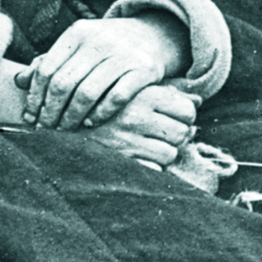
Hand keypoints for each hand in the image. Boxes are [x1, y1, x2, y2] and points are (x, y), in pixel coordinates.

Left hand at [19, 14, 184, 130]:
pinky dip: (100, 114)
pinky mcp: (144, 70)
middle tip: (44, 129)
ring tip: (64, 129)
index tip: (29, 117)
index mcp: (78, 32)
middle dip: (49, 111)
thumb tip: (18, 81)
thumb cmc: (108, 46)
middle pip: (63, 84)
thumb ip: (50, 62)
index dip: (33, 98)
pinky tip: (91, 122)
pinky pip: (116, 98)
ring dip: (71, 117)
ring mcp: (124, 54)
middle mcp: (100, 40)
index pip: (46, 70)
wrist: (156, 35)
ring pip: (87, 93)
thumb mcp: (79, 45)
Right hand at [82, 83, 198, 169]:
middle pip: (183, 132)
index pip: (188, 109)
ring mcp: (128, 142)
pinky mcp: (121, 162)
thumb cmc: (105, 105)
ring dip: (164, 152)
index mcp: (144, 96)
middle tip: (160, 133)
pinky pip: (154, 170)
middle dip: (176, 135)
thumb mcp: (134, 91)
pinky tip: (139, 158)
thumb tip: (199, 100)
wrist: (62, 124)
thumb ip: (167, 93)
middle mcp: (138, 118)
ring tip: (148, 145)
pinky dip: (151, 167)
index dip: (185, 115)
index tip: (173, 117)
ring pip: (171, 153)